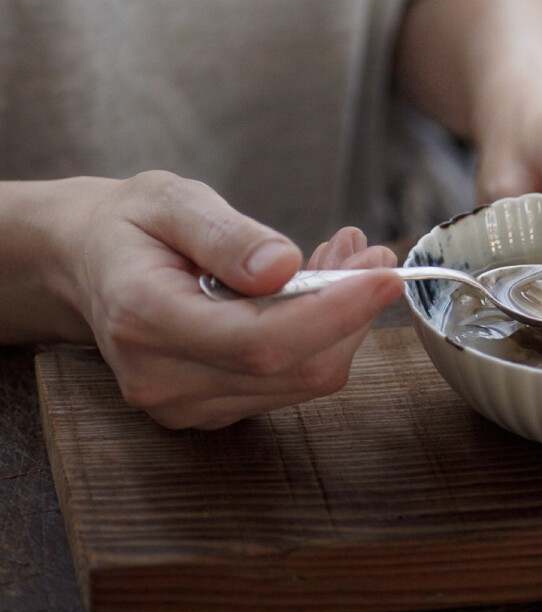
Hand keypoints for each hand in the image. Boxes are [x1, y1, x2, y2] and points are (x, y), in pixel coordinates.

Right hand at [42, 172, 400, 427]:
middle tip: (370, 250)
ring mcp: (182, 405)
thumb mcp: (171, 200)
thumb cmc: (130, 224)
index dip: (335, 311)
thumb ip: (226, 234)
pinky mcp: (207, 410)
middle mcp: (160, 378)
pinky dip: (319, 337)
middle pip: (292, 367)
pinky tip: (315, 288)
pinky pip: (287, 383)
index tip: (386, 272)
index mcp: (144, 319)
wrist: (86, 264)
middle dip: (350, 310)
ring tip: (344, 258)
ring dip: (341, 321)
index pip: (259, 340)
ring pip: (300, 379)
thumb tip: (284, 265)